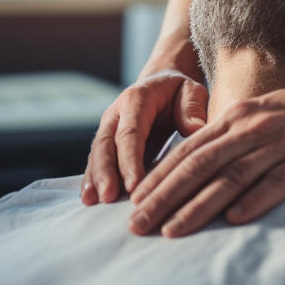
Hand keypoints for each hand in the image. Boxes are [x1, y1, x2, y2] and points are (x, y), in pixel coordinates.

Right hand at [82, 70, 207, 204]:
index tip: (133, 185)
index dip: (130, 159)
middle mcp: (116, 112)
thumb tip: (195, 129)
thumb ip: (192, 107)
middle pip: (106, 143)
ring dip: (94, 178)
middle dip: (105, 171)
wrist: (162, 83)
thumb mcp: (192, 90)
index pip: (130, 132)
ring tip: (91, 201)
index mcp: (136, 99)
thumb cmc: (179, 91)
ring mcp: (108, 127)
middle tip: (108, 197)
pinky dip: (92, 179)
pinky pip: (96, 160)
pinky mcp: (107, 141)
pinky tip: (89, 198)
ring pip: (97, 153)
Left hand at [127, 76, 284, 236]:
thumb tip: (205, 160)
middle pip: (199, 164)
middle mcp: (254, 128)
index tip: (134, 201)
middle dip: (163, 195)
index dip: (158, 175)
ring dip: (196, 206)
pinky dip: (253, 201)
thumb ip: (236, 135)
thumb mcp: (267, 115)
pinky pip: (276, 183)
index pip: (189, 149)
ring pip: (230, 177)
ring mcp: (281, 143)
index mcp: (240, 116)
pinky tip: (233, 220)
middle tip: (137, 223)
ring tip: (170, 230)